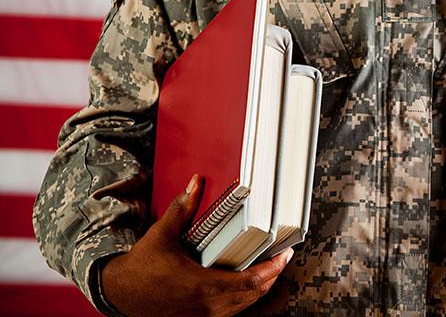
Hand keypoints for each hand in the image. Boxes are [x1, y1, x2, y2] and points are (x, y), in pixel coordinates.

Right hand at [100, 174, 293, 315]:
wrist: (120, 293)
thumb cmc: (140, 267)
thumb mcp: (162, 234)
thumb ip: (182, 208)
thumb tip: (195, 183)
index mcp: (202, 285)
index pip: (250, 282)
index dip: (272, 269)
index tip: (284, 255)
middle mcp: (207, 305)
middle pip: (254, 295)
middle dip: (272, 276)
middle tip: (282, 257)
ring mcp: (203, 315)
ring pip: (244, 305)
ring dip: (260, 288)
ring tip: (270, 267)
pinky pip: (231, 311)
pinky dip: (245, 297)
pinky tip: (247, 283)